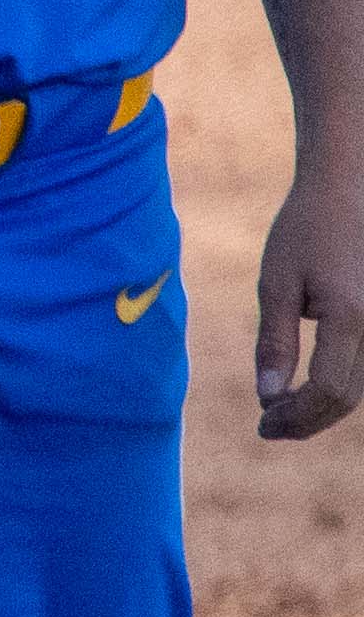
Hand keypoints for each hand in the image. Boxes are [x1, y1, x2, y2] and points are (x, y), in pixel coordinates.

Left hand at [255, 166, 362, 440]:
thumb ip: (275, 342)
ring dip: (323, 408)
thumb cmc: (307, 229)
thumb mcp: (277, 283)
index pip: (328, 391)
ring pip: (361, 386)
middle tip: (268, 428)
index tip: (263, 424)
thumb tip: (268, 397)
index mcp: (352, 318)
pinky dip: (339, 385)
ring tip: (281, 412)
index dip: (296, 416)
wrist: (350, 188)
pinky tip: (307, 389)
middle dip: (307, 420)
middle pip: (349, 397)